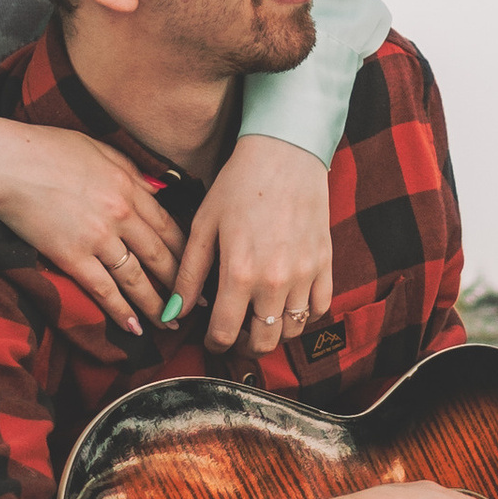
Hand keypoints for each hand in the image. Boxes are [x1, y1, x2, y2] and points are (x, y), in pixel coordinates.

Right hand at [0, 116, 179, 340]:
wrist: (7, 163)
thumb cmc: (48, 149)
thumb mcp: (101, 150)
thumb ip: (132, 172)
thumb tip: (158, 189)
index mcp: (130, 187)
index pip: (170, 226)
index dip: (188, 251)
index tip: (202, 266)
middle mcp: (121, 215)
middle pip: (160, 256)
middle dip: (182, 283)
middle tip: (196, 303)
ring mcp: (97, 238)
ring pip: (137, 278)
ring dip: (156, 304)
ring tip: (170, 323)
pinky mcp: (71, 256)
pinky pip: (103, 289)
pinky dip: (120, 311)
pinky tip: (133, 328)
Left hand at [177, 136, 333, 355]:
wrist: (284, 153)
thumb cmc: (239, 185)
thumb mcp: (203, 225)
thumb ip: (189, 274)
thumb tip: (172, 313)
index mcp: (239, 273)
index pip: (225, 335)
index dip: (214, 344)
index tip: (211, 338)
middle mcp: (275, 281)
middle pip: (263, 343)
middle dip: (244, 345)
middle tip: (235, 332)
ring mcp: (304, 274)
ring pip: (292, 331)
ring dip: (273, 332)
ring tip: (259, 316)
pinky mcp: (325, 264)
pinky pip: (319, 309)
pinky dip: (303, 315)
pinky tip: (287, 302)